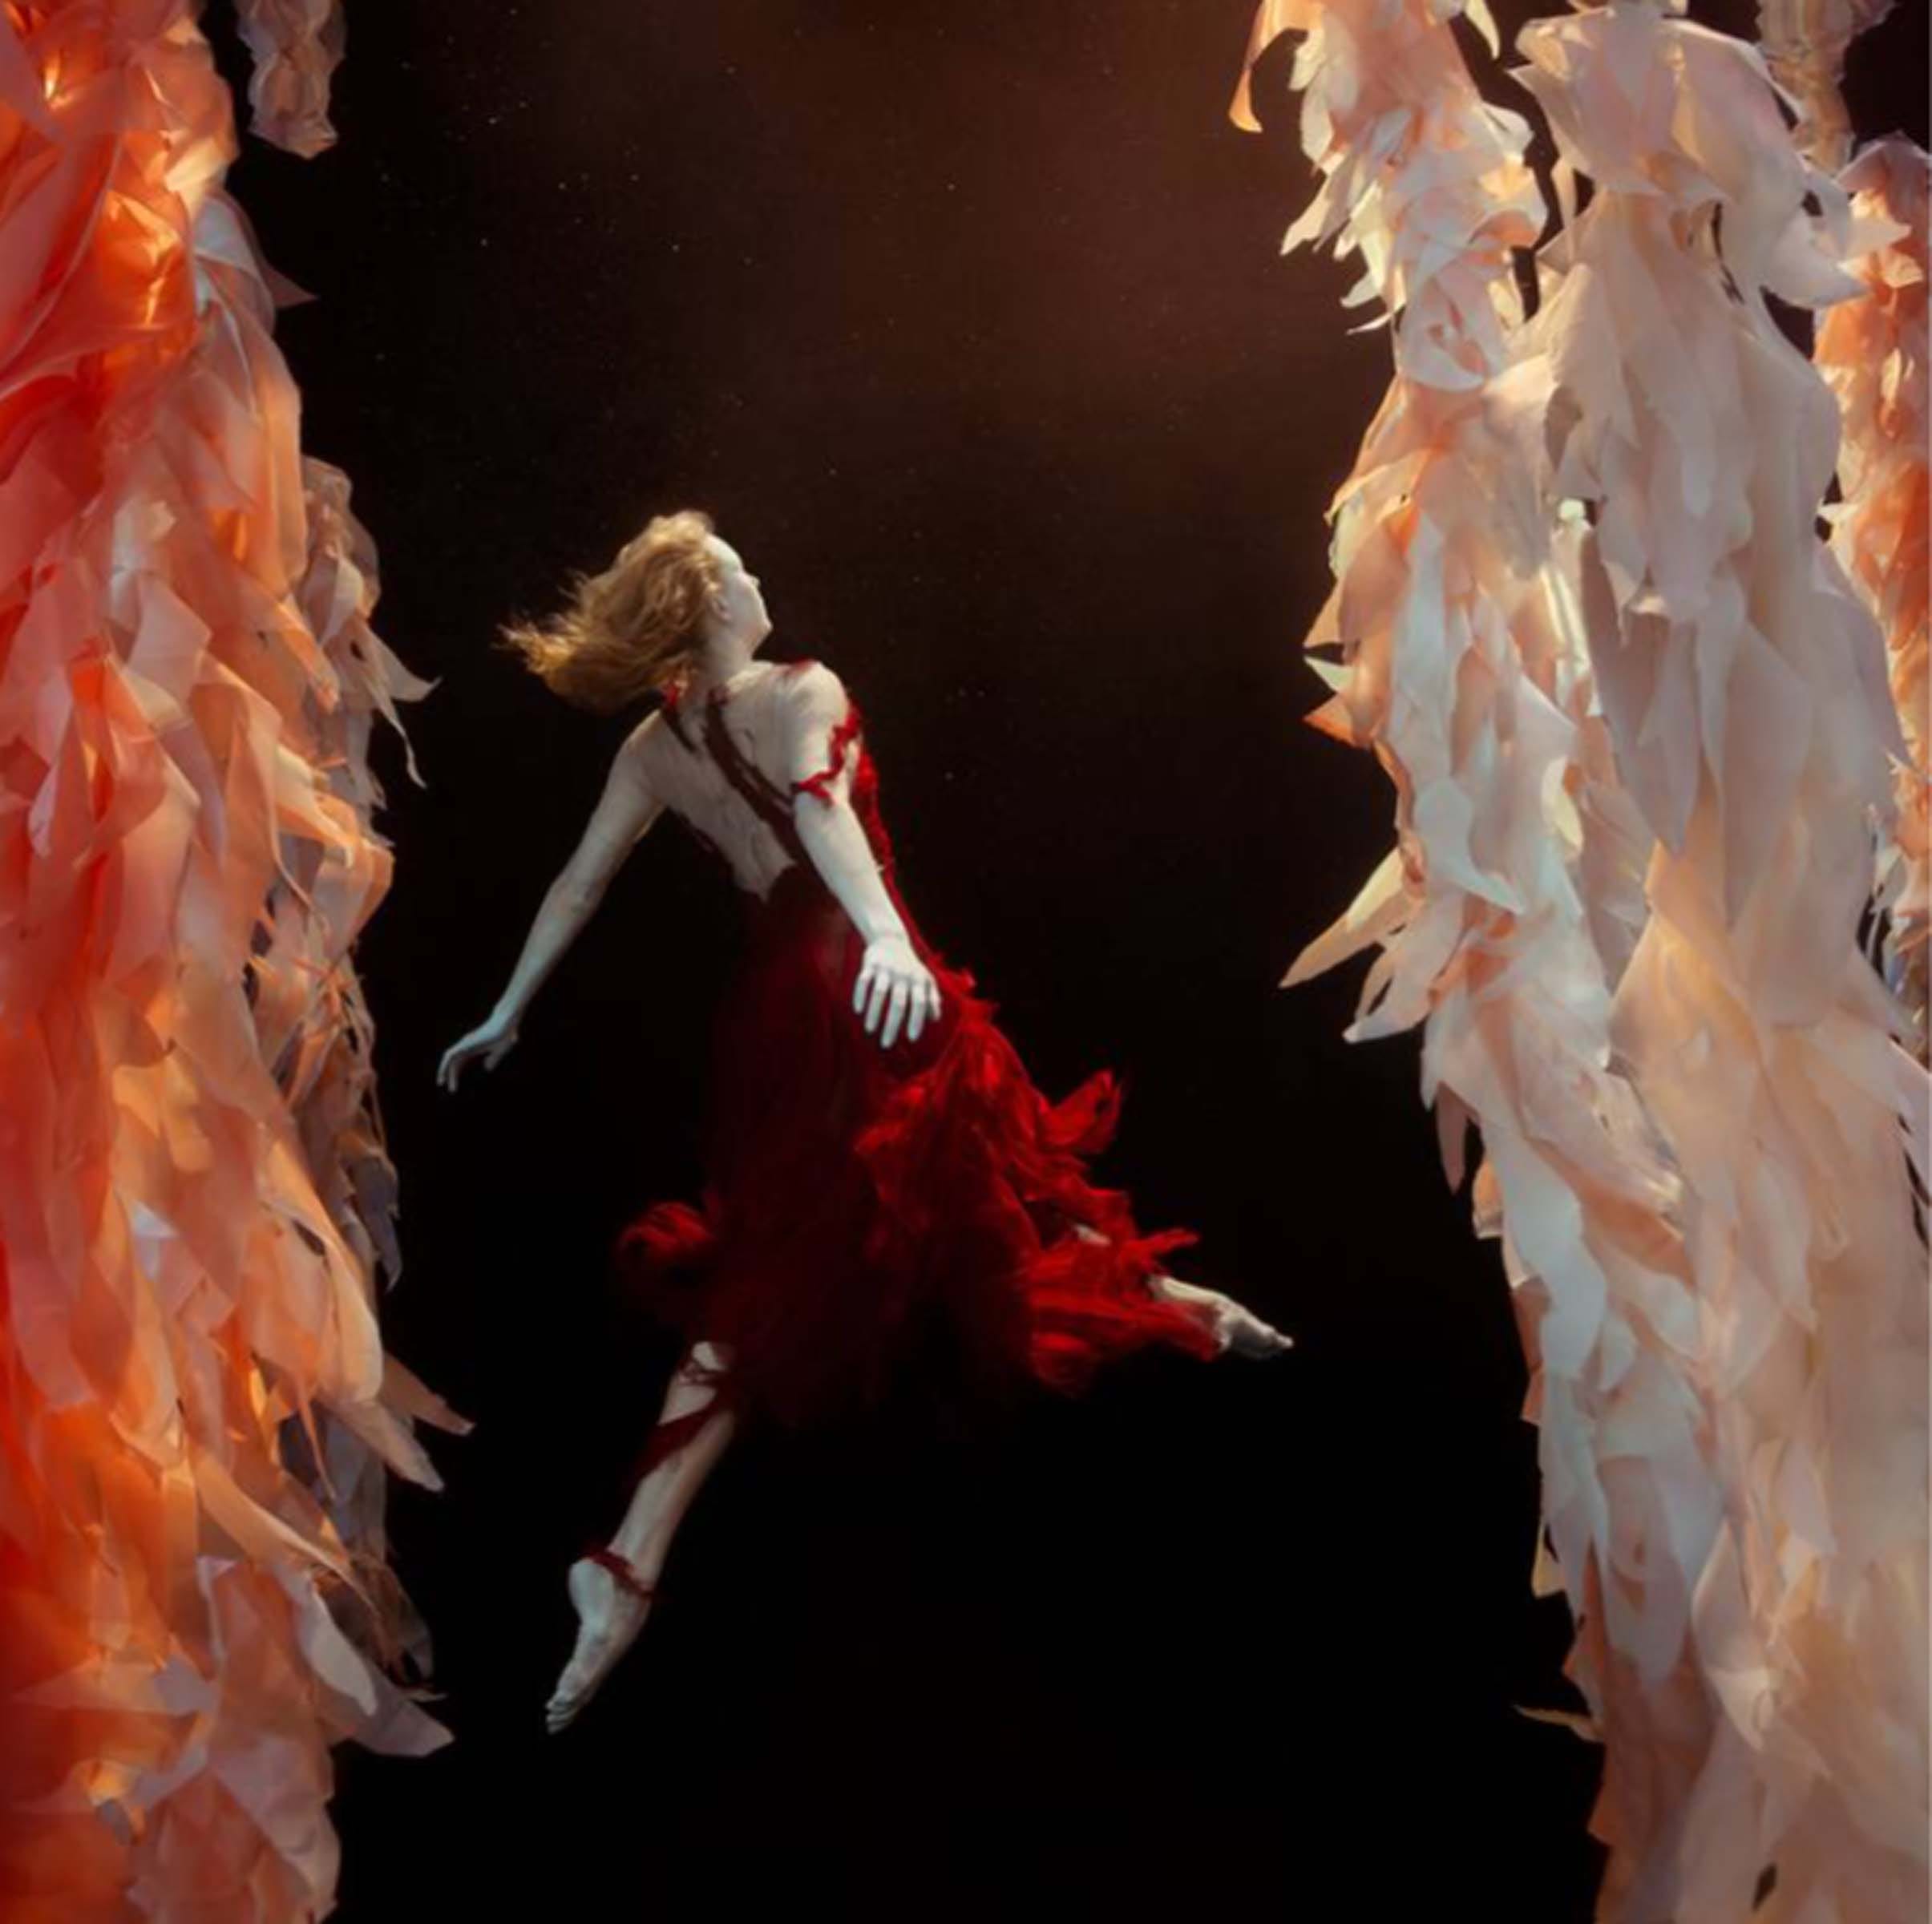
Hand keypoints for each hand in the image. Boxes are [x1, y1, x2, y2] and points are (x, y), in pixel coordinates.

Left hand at [438, 1008, 519, 1090]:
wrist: (506, 1024)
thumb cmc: (505, 1034)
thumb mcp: (499, 1052)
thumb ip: (493, 1059)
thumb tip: (486, 1068)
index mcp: (475, 1047)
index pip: (461, 1061)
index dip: (457, 1073)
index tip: (456, 1085)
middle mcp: (468, 1044)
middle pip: (455, 1062)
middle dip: (451, 1075)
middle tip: (452, 1090)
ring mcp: (465, 1043)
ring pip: (450, 1059)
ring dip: (445, 1072)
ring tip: (442, 1083)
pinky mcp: (465, 1044)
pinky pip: (450, 1056)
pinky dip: (445, 1066)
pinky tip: (444, 1075)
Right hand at [854, 933, 940, 1048]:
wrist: (891, 940)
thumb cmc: (911, 966)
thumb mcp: (925, 978)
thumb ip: (931, 998)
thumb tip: (935, 1019)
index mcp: (918, 980)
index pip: (919, 1003)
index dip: (916, 1020)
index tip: (911, 1039)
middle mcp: (903, 975)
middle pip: (898, 1003)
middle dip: (892, 1025)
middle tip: (886, 1044)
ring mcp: (886, 969)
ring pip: (879, 993)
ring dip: (874, 1013)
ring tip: (870, 1030)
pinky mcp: (870, 964)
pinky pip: (863, 981)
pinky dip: (860, 995)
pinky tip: (858, 1010)